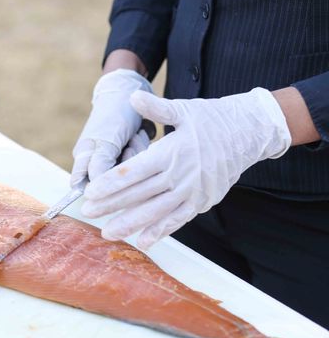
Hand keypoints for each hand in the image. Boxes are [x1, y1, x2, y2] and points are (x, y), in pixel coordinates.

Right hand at [71, 69, 152, 185]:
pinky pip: (139, 160)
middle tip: (125, 144)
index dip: (96, 187)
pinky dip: (142, 145)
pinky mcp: (129, 151)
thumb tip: (91, 192)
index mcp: (83, 158)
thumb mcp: (106, 140)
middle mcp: (96, 161)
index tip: (111, 175)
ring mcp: (114, 156)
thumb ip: (98, 166)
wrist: (131, 89)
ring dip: (135, 150)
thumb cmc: (113, 114)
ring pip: (128, 170)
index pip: (82, 186)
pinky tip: (139, 132)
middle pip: (111, 181)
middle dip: (123, 162)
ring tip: (133, 134)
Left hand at [82, 88, 291, 248]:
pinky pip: (177, 220)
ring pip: (155, 212)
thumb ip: (156, 108)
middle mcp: (180, 175)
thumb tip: (132, 97)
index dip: (110, 184)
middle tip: (88, 212)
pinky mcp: (201, 202)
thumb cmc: (212, 119)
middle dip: (111, 205)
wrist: (250, 133)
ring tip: (108, 232)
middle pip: (139, 195)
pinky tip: (142, 241)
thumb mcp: (184, 110)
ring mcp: (191, 192)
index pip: (134, 172)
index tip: (90, 192)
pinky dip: (160, 231)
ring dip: (130, 224)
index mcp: (171, 152)